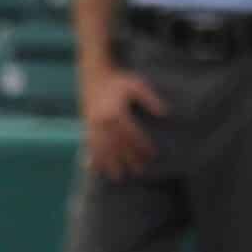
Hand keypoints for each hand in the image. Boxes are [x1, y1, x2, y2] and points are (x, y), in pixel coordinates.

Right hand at [81, 65, 166, 179]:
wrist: (93, 73)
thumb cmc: (118, 80)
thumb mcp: (137, 84)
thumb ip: (150, 98)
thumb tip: (165, 112)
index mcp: (117, 112)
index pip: (132, 134)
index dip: (142, 145)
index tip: (152, 155)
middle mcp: (103, 120)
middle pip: (118, 144)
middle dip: (129, 159)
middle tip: (140, 171)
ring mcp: (93, 124)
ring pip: (102, 148)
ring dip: (110, 163)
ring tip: (118, 177)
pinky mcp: (86, 124)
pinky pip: (88, 144)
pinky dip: (91, 157)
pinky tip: (93, 169)